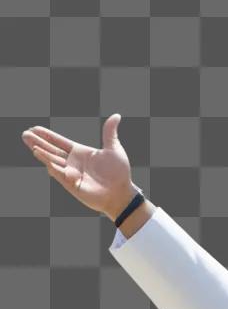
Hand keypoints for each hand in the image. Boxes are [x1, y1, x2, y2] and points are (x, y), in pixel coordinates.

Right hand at [21, 113, 137, 219]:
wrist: (122, 193)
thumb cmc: (119, 173)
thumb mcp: (114, 149)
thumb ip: (109, 132)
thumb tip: (116, 115)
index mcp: (80, 152)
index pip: (59, 142)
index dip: (47, 135)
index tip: (35, 128)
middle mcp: (72, 162)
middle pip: (51, 150)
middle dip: (38, 142)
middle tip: (25, 134)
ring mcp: (70, 173)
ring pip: (52, 160)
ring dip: (41, 152)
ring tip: (31, 143)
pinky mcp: (71, 184)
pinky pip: (59, 174)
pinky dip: (51, 166)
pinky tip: (42, 158)